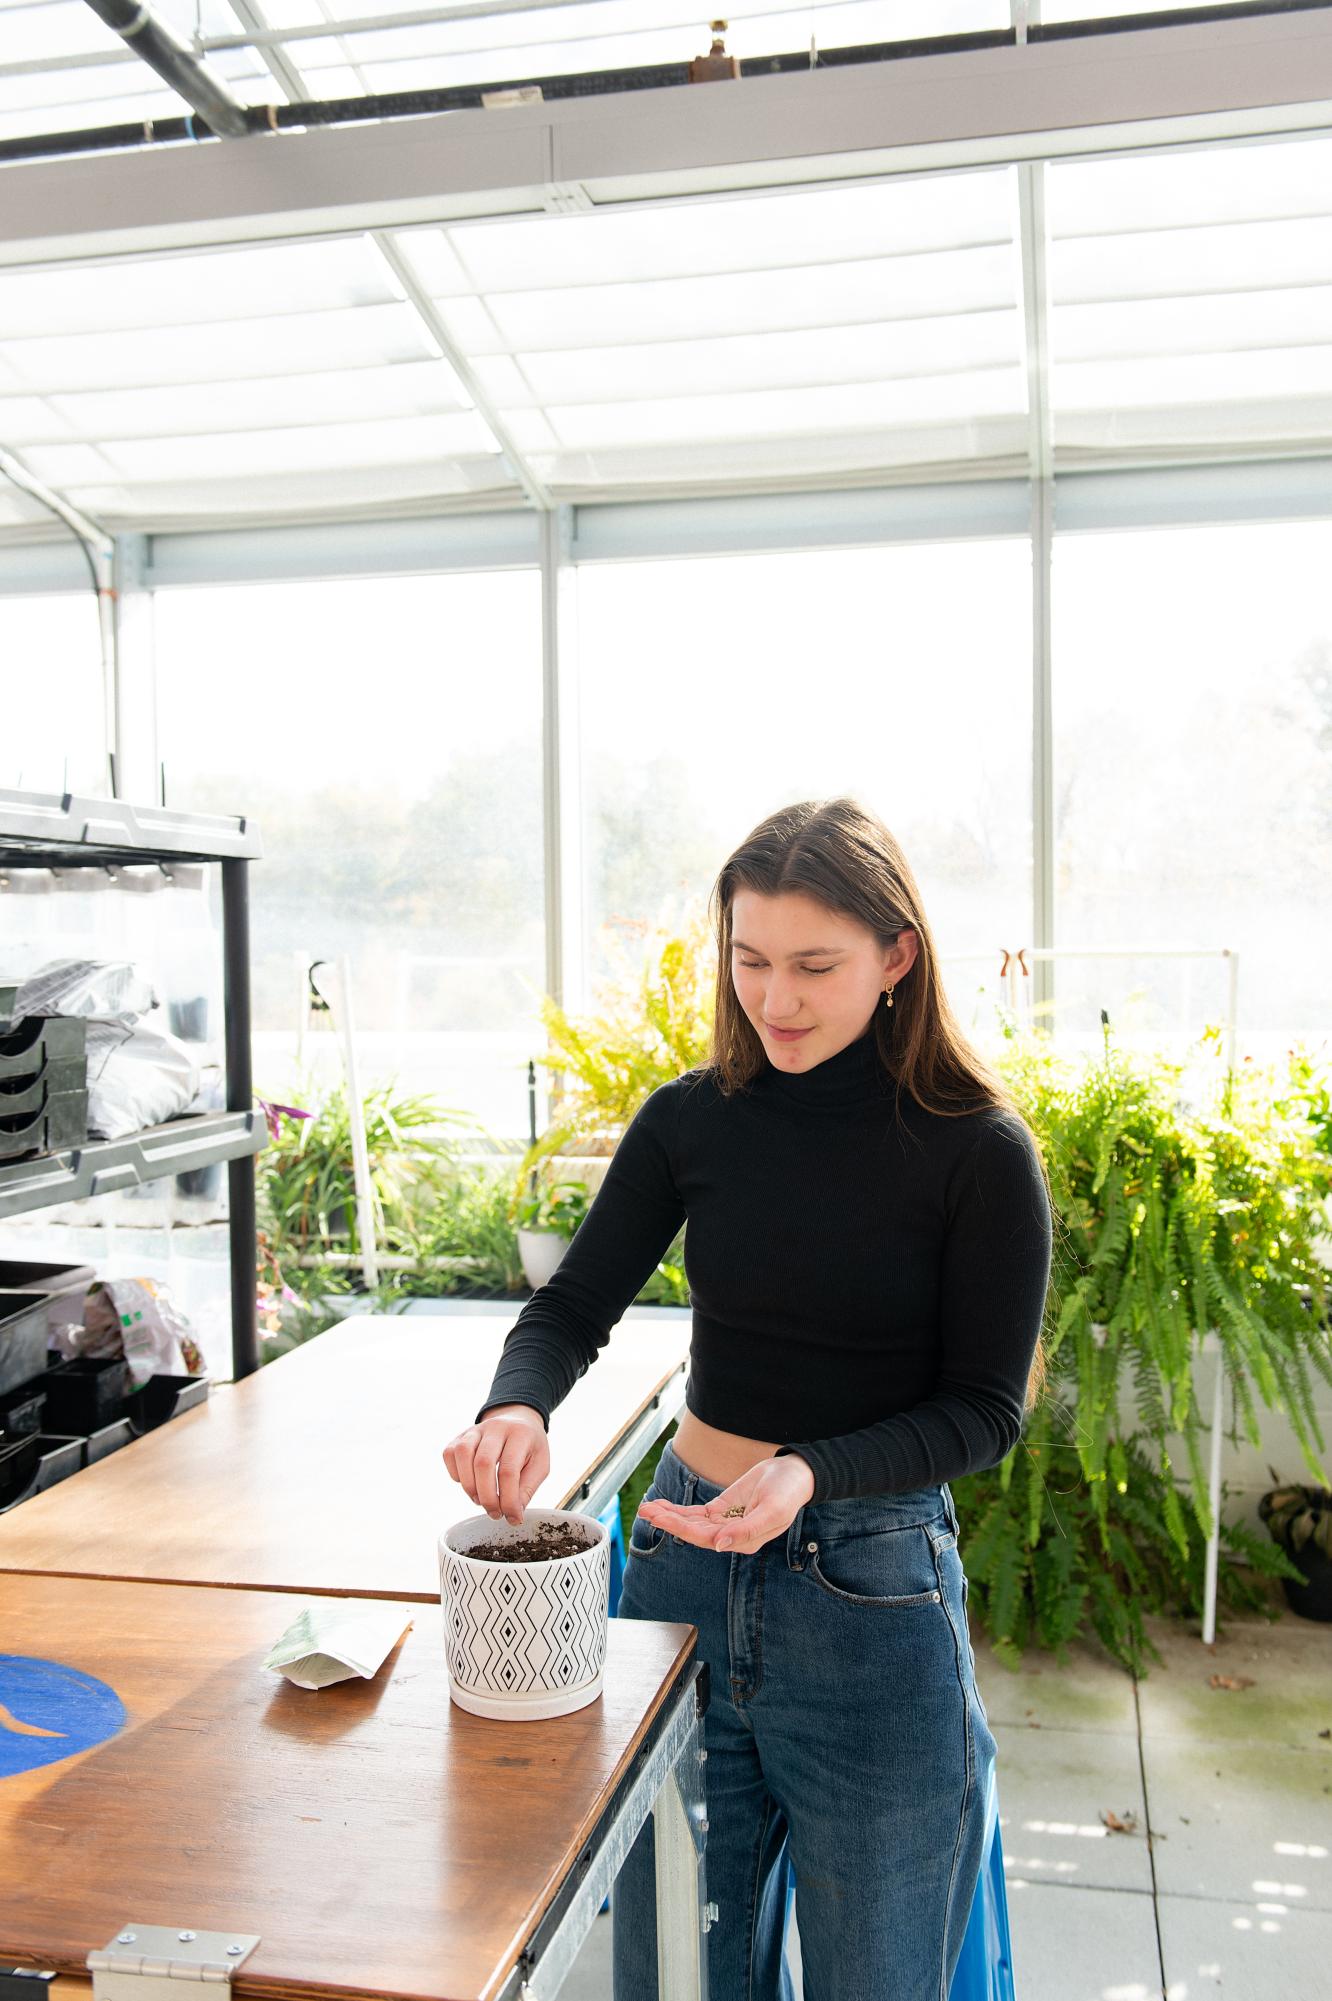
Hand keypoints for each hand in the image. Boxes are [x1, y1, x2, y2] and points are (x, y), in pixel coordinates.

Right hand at [443, 1407, 548, 1525]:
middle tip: (495, 1513)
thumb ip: (527, 1489)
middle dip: (487, 1496)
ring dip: (469, 1486)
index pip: (509, 1470)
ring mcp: (476, 1429)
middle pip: (483, 1463)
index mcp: (520, 1434)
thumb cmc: (530, 1446)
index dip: (508, 1499)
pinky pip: (450, 1453)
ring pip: (462, 1455)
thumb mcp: (540, 1465)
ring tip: (480, 1500)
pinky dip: (455, 1473)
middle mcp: (496, 1427)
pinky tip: (469, 1482)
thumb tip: (513, 1514)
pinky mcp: (461, 1435)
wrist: (519, 1420)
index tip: (512, 1517)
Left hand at [637, 1453, 815, 1555]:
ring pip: (691, 1523)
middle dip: (669, 1521)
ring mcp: (725, 1523)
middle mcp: (731, 1537)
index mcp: (744, 1542)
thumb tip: (718, 1545)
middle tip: (645, 1511)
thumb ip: (746, 1531)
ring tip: (647, 1508)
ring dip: (669, 1515)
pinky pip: (696, 1513)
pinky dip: (678, 1509)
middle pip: (693, 1532)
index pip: (706, 1538)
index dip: (682, 1528)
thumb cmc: (787, 1494)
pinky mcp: (721, 1509)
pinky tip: (661, 1505)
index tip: (663, 1519)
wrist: (794, 1474)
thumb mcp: (771, 1511)